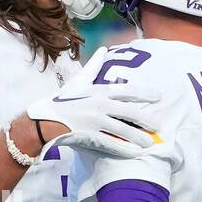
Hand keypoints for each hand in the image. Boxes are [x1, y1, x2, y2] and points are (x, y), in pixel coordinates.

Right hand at [27, 62, 161, 158]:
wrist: (43, 120)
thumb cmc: (60, 100)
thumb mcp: (78, 81)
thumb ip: (93, 66)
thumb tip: (103, 50)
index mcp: (99, 91)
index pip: (127, 91)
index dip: (145, 93)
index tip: (159, 96)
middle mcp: (100, 105)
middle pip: (129, 112)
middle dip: (146, 119)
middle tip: (158, 125)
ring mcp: (95, 122)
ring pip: (123, 130)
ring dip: (138, 136)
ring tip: (150, 142)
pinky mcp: (90, 136)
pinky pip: (112, 143)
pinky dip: (124, 148)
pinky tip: (135, 152)